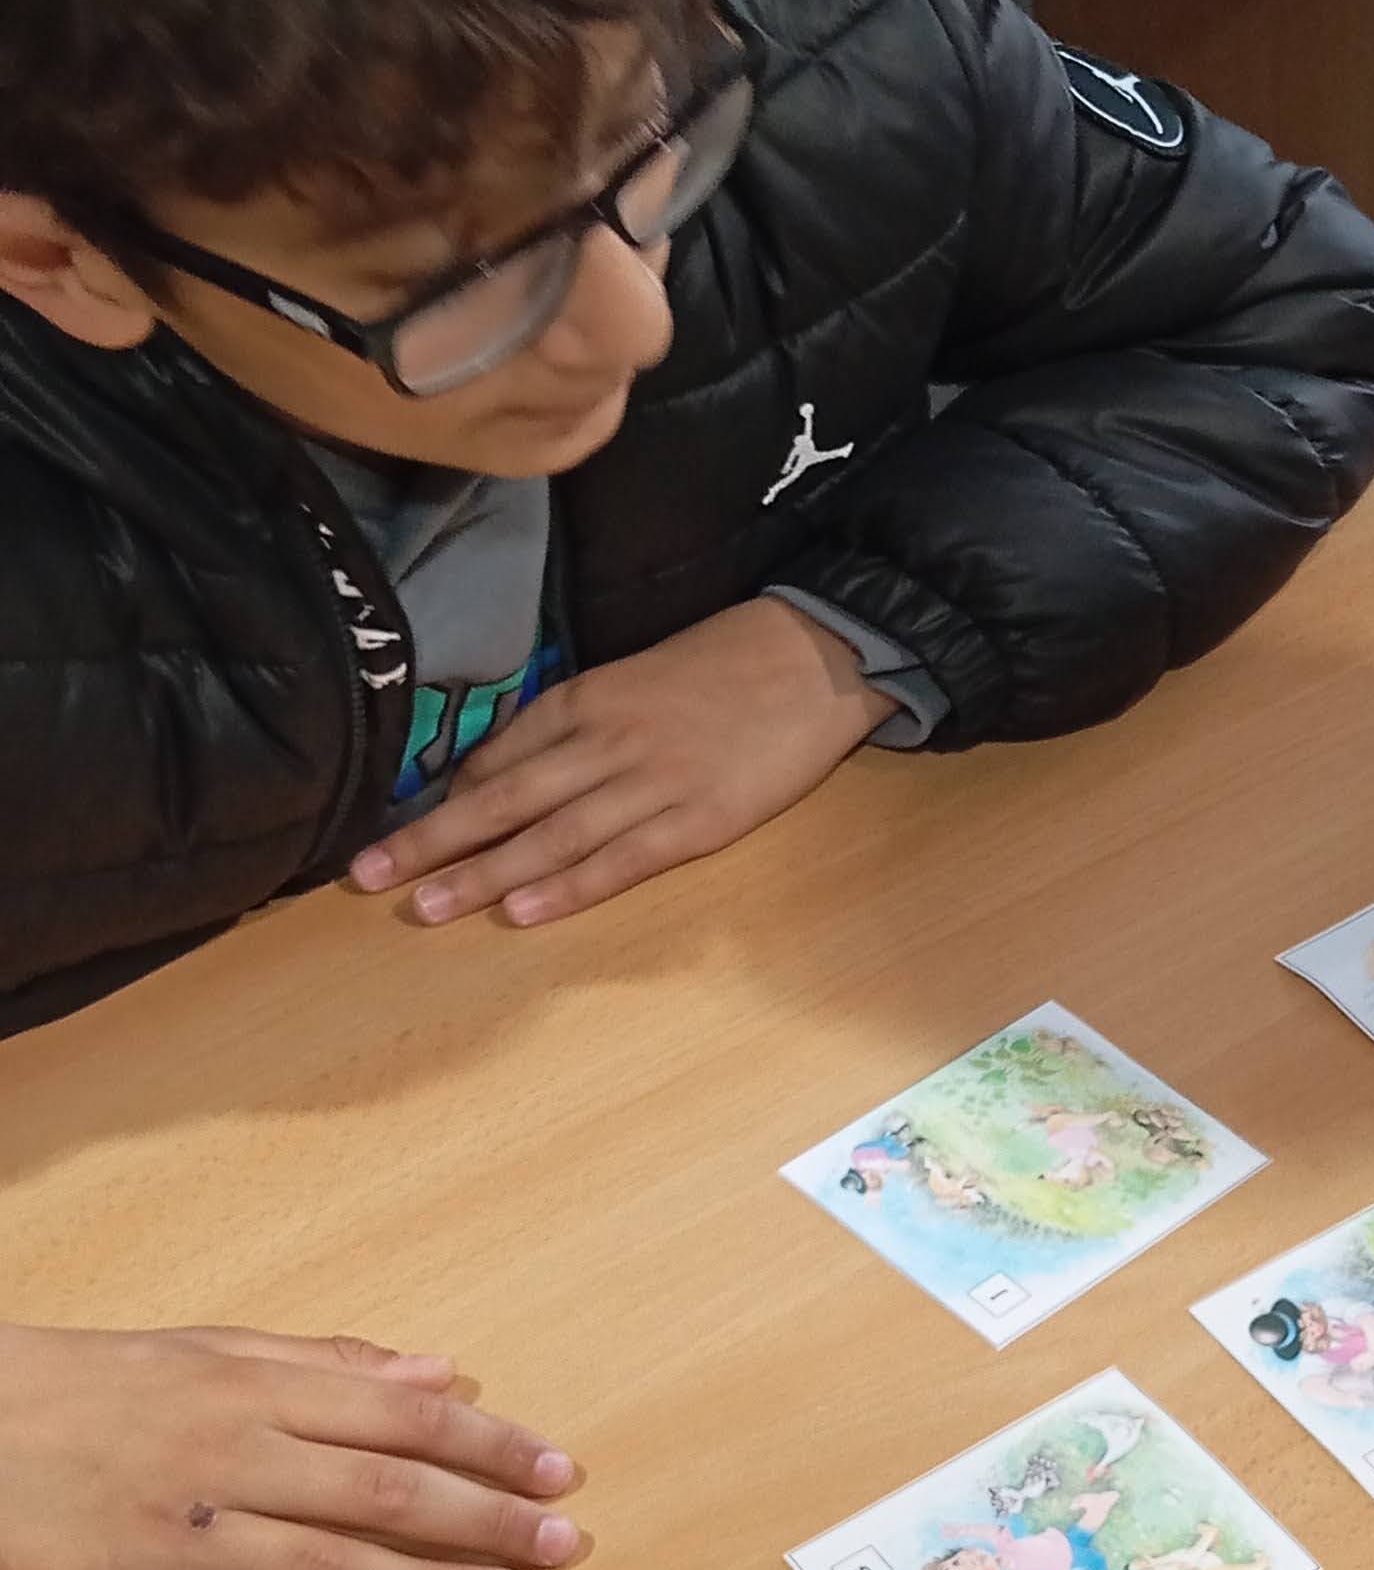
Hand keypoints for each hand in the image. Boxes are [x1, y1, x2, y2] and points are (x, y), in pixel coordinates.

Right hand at [0, 1324, 583, 1569]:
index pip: (402, 1420)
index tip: (561, 1472)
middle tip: (564, 1546)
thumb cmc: (105, 1382)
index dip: (491, 1446)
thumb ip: (329, 1363)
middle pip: (381, 1494)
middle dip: (484, 1520)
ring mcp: (180, 1539)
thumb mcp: (215, 1346)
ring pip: (322, 1569)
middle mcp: (228, 1462)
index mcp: (254, 1394)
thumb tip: (442, 1373)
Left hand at [347, 600, 894, 931]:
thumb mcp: (633, 678)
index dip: (439, 803)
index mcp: (585, 702)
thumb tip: (499, 774)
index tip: (387, 837)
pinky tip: (520, 912)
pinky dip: (568, 887)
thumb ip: (572, 724)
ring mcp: (651, 783)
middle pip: (501, 800)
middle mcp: (604, 742)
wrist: (814, 657)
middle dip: (428, 841)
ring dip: (481, 875)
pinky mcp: (699, 819)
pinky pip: (621, 860)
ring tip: (423, 908)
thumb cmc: (725, 667)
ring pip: (548, 836)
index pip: (496, 760)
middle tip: (362, 877)